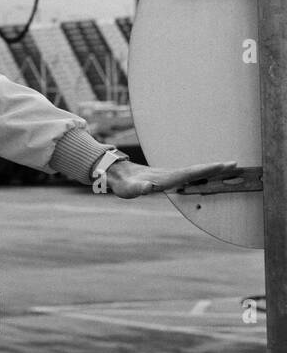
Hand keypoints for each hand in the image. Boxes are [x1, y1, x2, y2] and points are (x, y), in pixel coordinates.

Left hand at [104, 158, 242, 198]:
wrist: (117, 174)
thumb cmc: (123, 184)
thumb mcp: (129, 188)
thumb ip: (138, 188)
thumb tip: (147, 187)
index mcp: (167, 178)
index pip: (190, 173)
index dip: (206, 170)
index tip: (222, 165)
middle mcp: (171, 175)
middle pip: (197, 171)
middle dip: (216, 168)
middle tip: (235, 164)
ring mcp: (170, 175)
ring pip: (195, 172)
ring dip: (212, 170)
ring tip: (229, 167)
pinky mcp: (168, 177)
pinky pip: (190, 175)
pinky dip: (203, 174)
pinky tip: (210, 175)